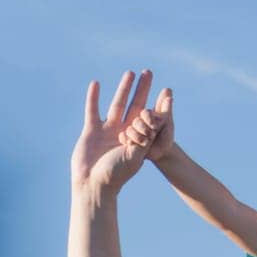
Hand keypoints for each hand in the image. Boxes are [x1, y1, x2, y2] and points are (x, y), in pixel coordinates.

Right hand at [71, 70, 164, 193]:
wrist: (92, 184)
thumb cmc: (115, 175)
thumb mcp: (134, 157)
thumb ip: (144, 141)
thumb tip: (156, 124)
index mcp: (137, 139)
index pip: (148, 118)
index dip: (156, 105)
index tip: (166, 92)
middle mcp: (123, 132)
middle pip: (134, 106)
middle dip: (142, 90)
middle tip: (149, 73)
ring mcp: (107, 130)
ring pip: (117, 104)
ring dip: (123, 89)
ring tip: (130, 73)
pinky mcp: (91, 130)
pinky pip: (92, 109)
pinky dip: (93, 97)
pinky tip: (96, 83)